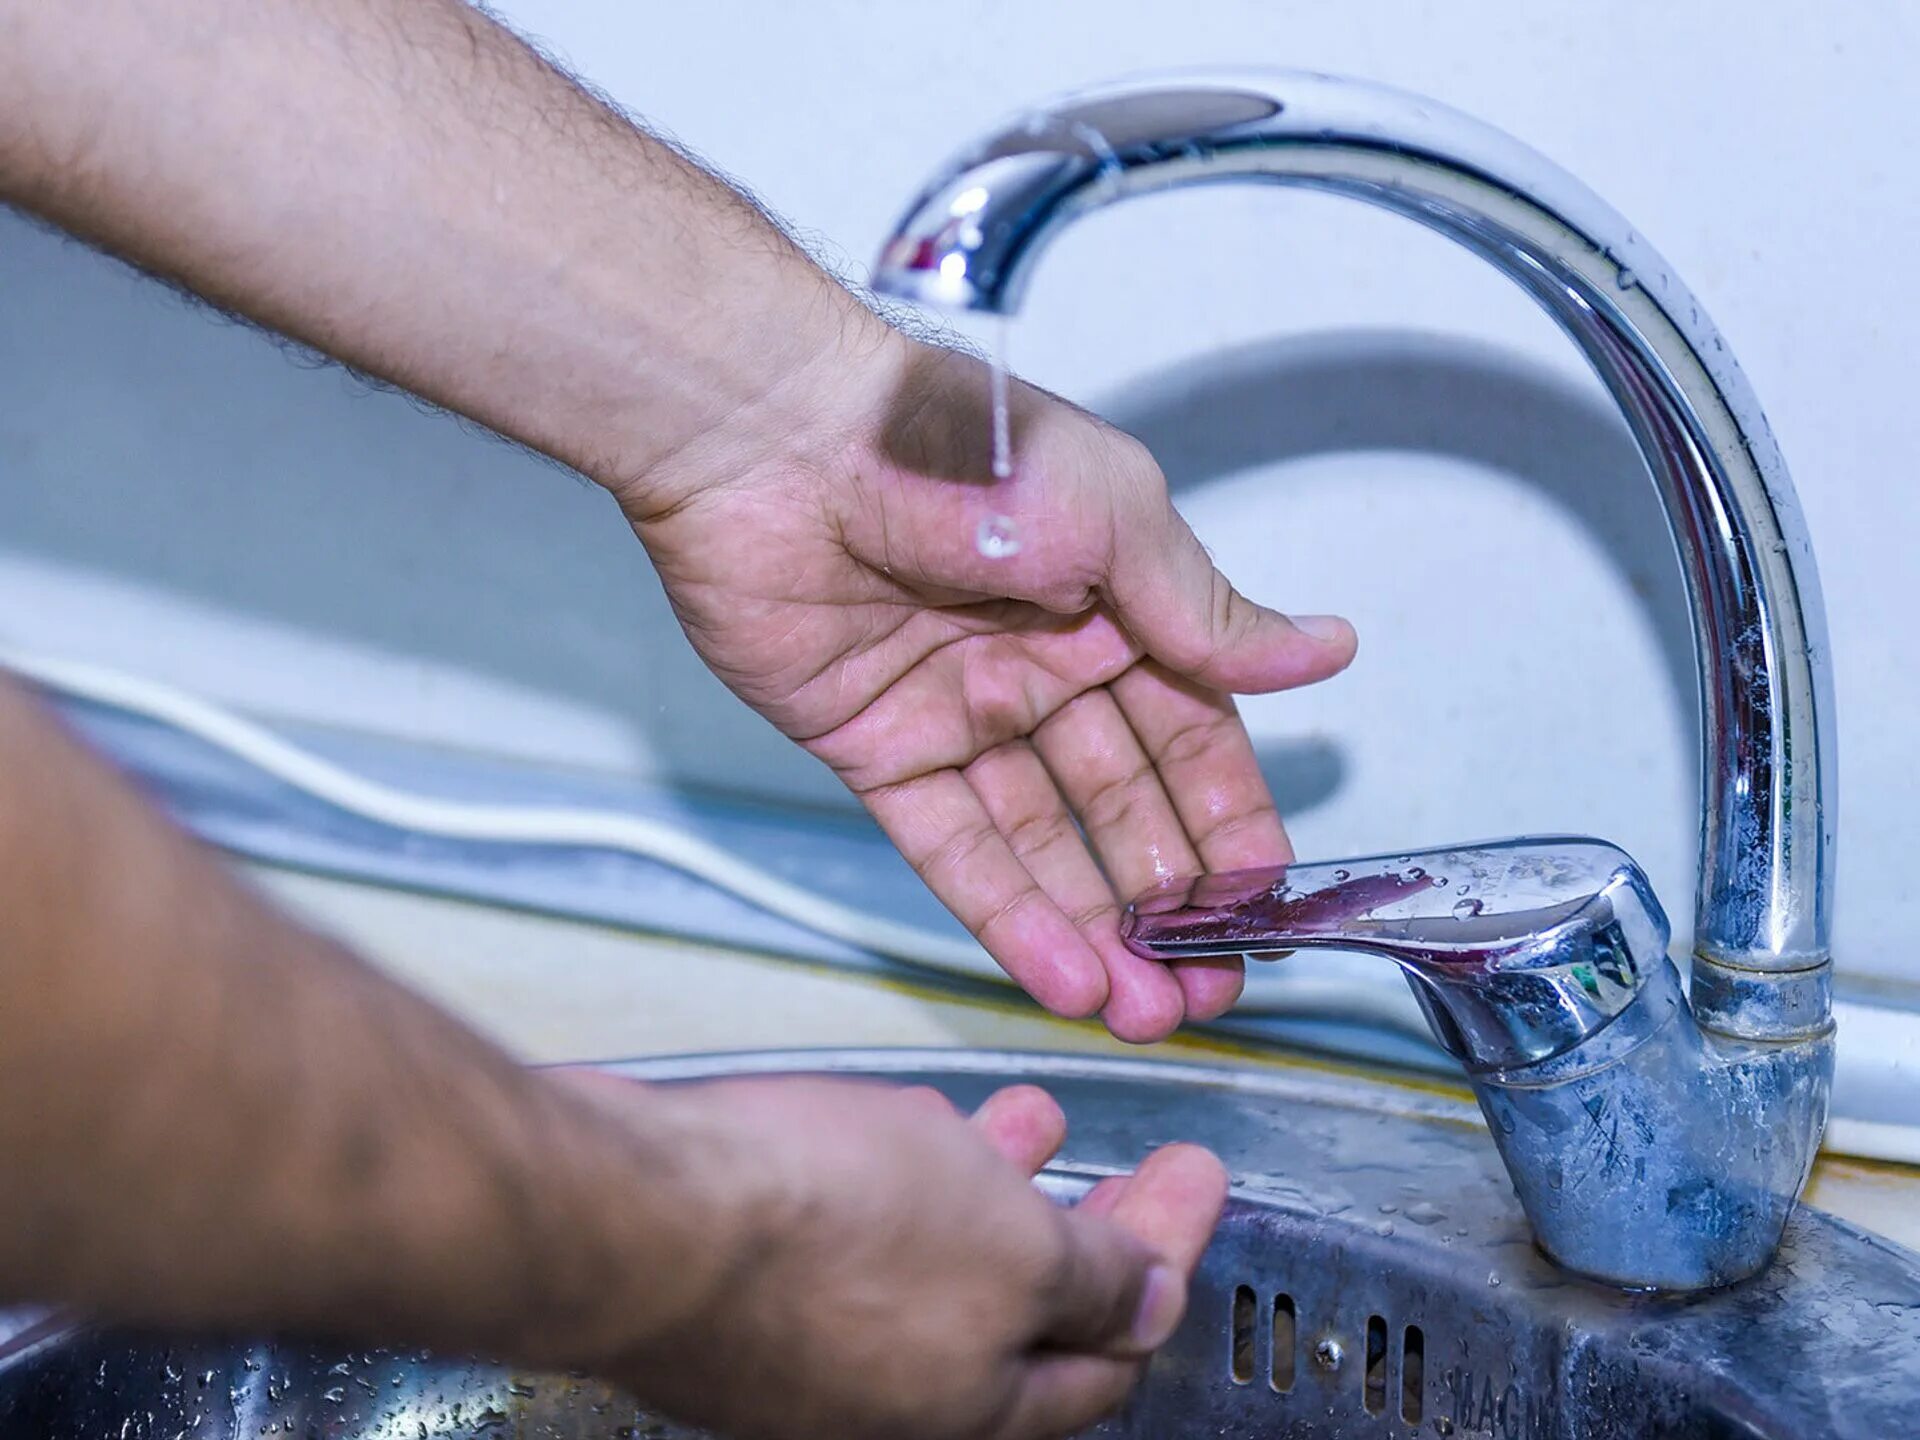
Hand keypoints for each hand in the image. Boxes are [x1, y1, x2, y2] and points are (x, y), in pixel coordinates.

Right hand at [557, 1072, 1226, 1439]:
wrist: (629, 1210)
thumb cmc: (810, 1235)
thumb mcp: (1010, 1247)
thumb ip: (1094, 1280)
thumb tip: (1151, 1302)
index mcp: (969, 1409)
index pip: (1104, 1358)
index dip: (1163, 1264)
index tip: (1192, 1188)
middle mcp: (888, 1396)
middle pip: (1023, 1318)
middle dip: (1091, 1228)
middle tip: (1137, 1167)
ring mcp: (813, 1346)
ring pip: (938, 1267)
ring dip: (1001, 1187)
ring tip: (1033, 1119)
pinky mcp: (752, 1286)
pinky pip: (863, 1238)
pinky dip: (911, 1182)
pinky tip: (915, 1124)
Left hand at [631, 335, 1356, 1040]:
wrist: (778, 442)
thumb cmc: (955, 448)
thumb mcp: (1113, 519)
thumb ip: (1204, 614)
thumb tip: (1327, 651)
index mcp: (1114, 606)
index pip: (1193, 735)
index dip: (1230, 824)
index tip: (1266, 909)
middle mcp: (1042, 667)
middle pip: (1122, 806)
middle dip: (1169, 904)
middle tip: (1211, 991)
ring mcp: (960, 714)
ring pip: (1045, 844)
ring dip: (1096, 932)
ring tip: (1147, 1016)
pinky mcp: (878, 750)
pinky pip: (955, 846)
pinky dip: (1008, 915)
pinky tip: (1064, 979)